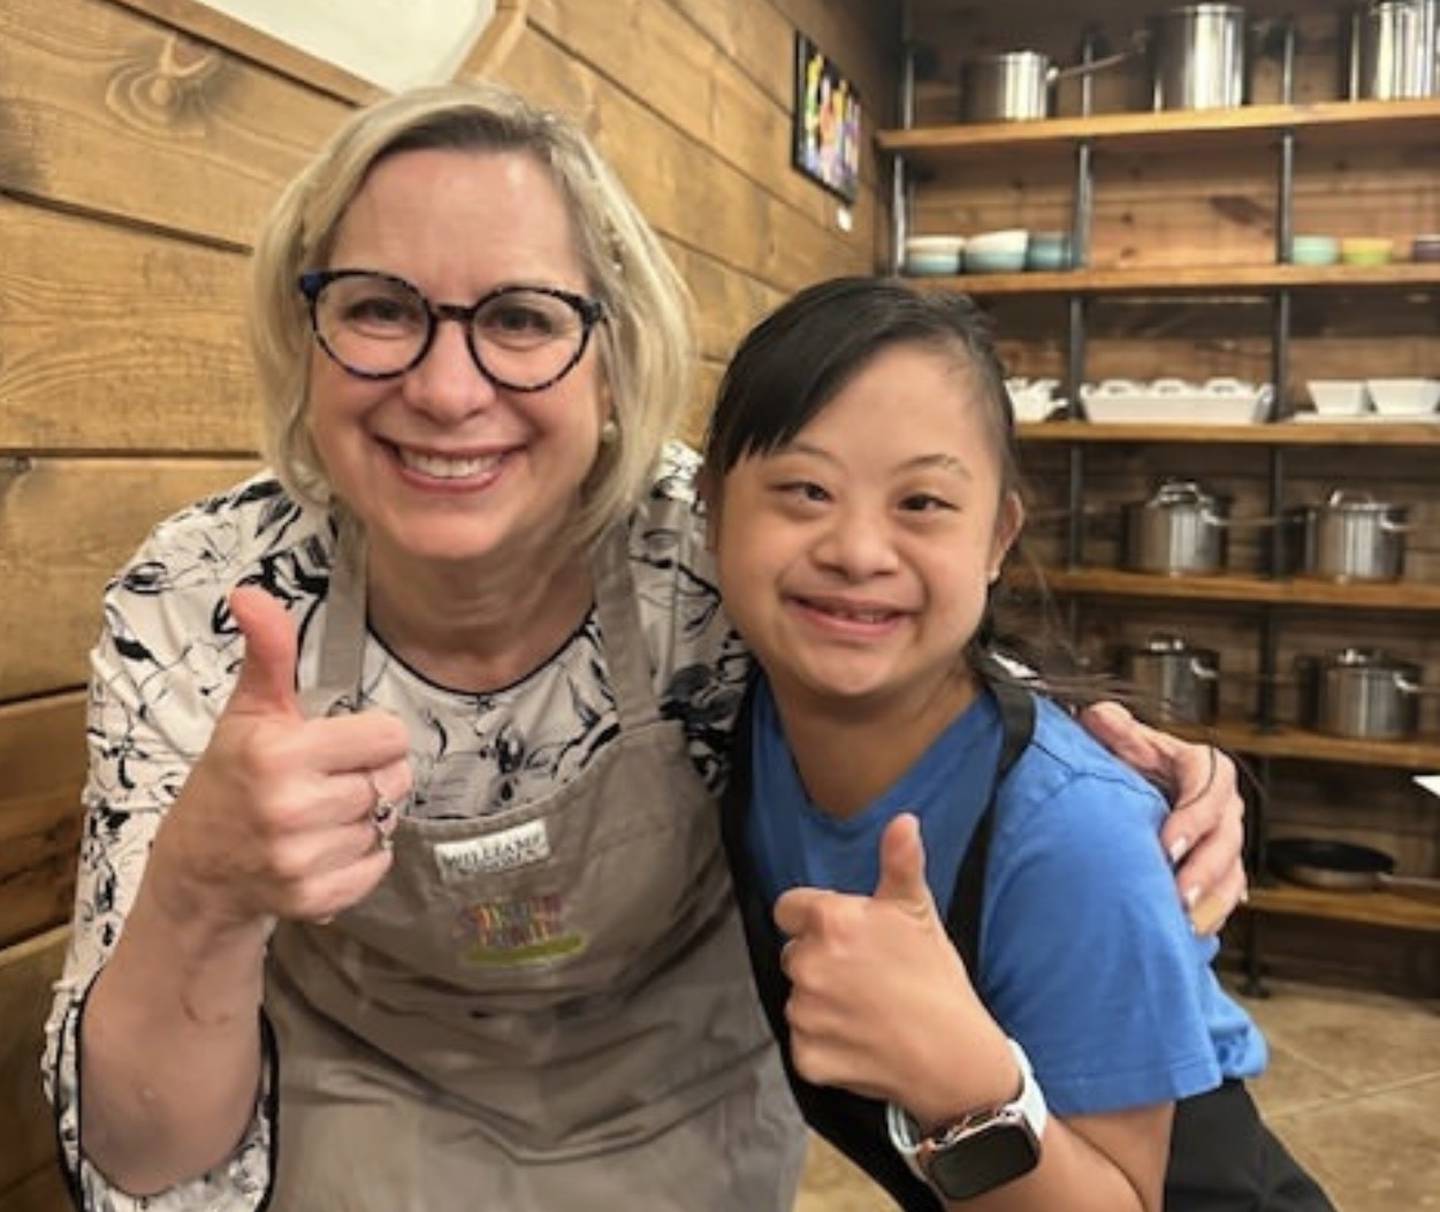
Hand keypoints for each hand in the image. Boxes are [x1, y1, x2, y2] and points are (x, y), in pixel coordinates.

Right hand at [149, 586, 412, 929]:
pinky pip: (377, 867)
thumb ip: (268, 652)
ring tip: (321, 816)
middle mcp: (291, 807)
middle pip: (395, 780)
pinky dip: (362, 860)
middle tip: (331, 781)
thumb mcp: (250, 710)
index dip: (372, 738)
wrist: (199, 867)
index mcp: (281, 753)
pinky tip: (326, 848)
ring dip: (364, 820)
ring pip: (385, 824)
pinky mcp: (313, 898)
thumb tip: (252, 594)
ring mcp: (301, 858)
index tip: (342, 745)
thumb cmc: (232, 777)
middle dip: (372, 777)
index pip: (389, 736)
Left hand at [774, 814, 1014, 1127]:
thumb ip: (900, 861)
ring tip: (868, 1008)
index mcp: (830, 922)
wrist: (953, 1058)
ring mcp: (804, 1013)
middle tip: (866, 974)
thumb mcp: (919, 912)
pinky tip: (860, 1040)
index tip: (846, 935)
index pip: (789, 909)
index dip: (816, 919)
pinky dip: (825, 1045)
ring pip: (799, 998)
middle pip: (795, 954)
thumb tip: (903, 821)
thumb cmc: (936, 982)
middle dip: (822, 960)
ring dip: (822, 1003)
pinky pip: (804, 1043)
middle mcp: (808, 964)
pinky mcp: (806, 1056)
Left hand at [1079, 702, 1246, 934]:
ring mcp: (1224, 838)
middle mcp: (1221, 803)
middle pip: (1227, 838)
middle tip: (1179, 895)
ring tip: (1185, 921)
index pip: (1210, 788)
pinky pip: (1227, 895)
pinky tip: (1191, 930)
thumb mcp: (1119, 736)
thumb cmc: (1127, 759)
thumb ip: (1113, 727)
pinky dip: (1212, 914)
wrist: (1131, 784)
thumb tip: (1101, 717)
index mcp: (1203, 766)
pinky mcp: (1219, 868)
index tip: (1167, 845)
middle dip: (1204, 869)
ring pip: (1232, 871)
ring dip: (1212, 900)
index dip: (1193, 818)